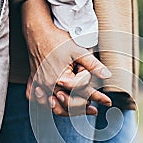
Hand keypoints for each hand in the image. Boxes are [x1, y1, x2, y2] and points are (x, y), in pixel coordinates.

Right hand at [21, 0, 111, 114]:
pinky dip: (47, 105)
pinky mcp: (34, 82)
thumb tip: (107, 75)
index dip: (98, 98)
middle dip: (82, 109)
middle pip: (67, 105)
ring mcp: (39, 85)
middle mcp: (48, 86)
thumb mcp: (78, 51)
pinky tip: (54, 105)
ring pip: (53, 107)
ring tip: (78, 110)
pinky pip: (38, 100)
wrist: (37, 31)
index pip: (82, 94)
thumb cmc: (56, 39)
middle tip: (94, 110)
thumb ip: (93, 65)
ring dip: (66, 111)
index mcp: (60, 80)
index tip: (107, 102)